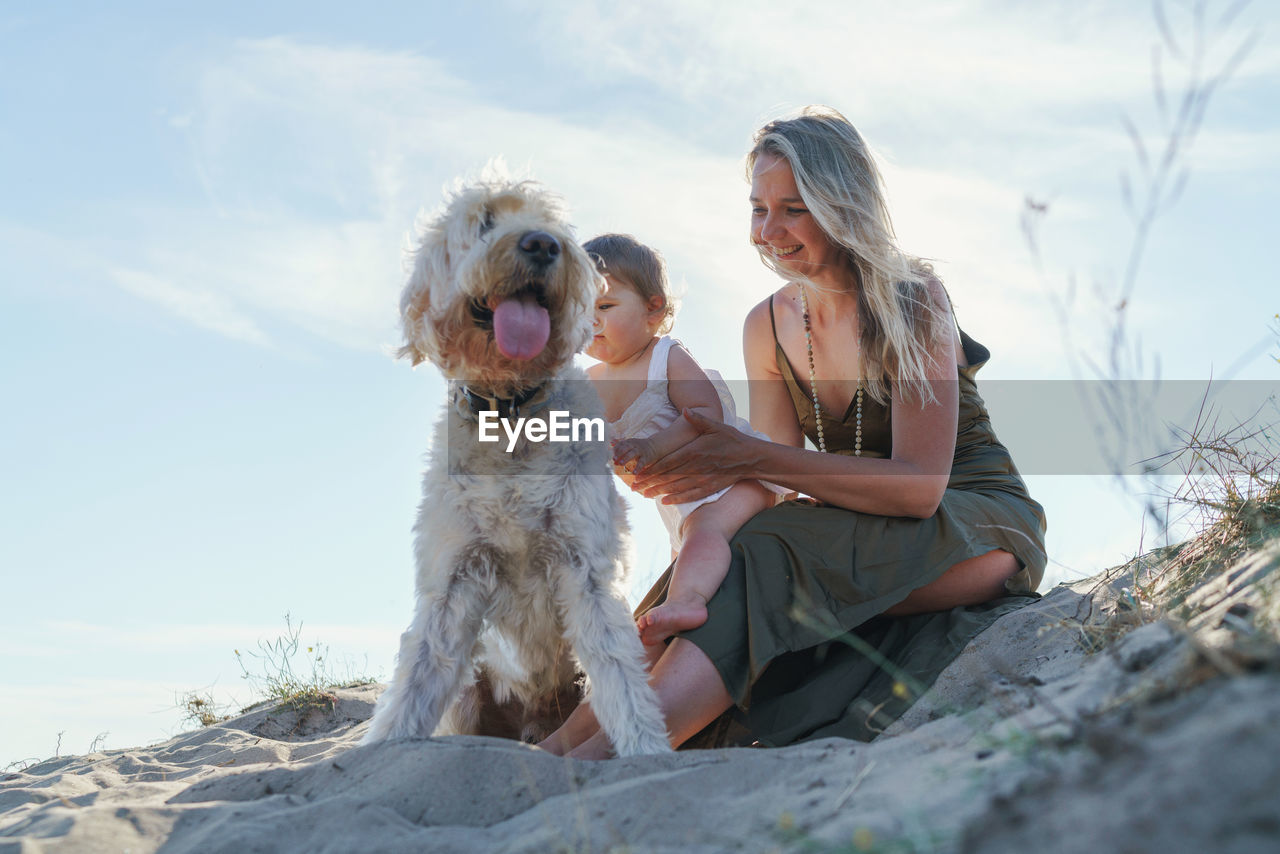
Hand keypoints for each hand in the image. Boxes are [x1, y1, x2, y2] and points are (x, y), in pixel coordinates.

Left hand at [611, 437, 657, 474]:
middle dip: (619, 453)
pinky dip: (638, 468)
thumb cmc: (639, 446)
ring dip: (626, 458)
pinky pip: (641, 462)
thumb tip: (610, 443)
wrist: (655, 446)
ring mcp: (640, 451)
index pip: (620, 444)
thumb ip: (620, 445)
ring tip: (621, 464)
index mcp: (629, 442)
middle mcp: (634, 445)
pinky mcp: (646, 458)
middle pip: (626, 447)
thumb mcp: (630, 443)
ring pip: (632, 453)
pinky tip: (633, 473)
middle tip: (614, 459)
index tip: (612, 457)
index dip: (615, 450)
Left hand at [630, 409, 750, 503]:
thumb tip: (685, 410)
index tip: (637, 473)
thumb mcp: (716, 425)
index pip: (667, 462)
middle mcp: (696, 467)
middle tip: (634, 487)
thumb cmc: (732, 439)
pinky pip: (690, 495)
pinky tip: (665, 501)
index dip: (651, 469)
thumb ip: (698, 419)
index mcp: (694, 451)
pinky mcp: (710, 487)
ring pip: (676, 487)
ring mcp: (703, 479)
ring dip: (659, 491)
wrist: (751, 457)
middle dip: (649, 482)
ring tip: (644, 494)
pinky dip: (677, 499)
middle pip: (668, 476)